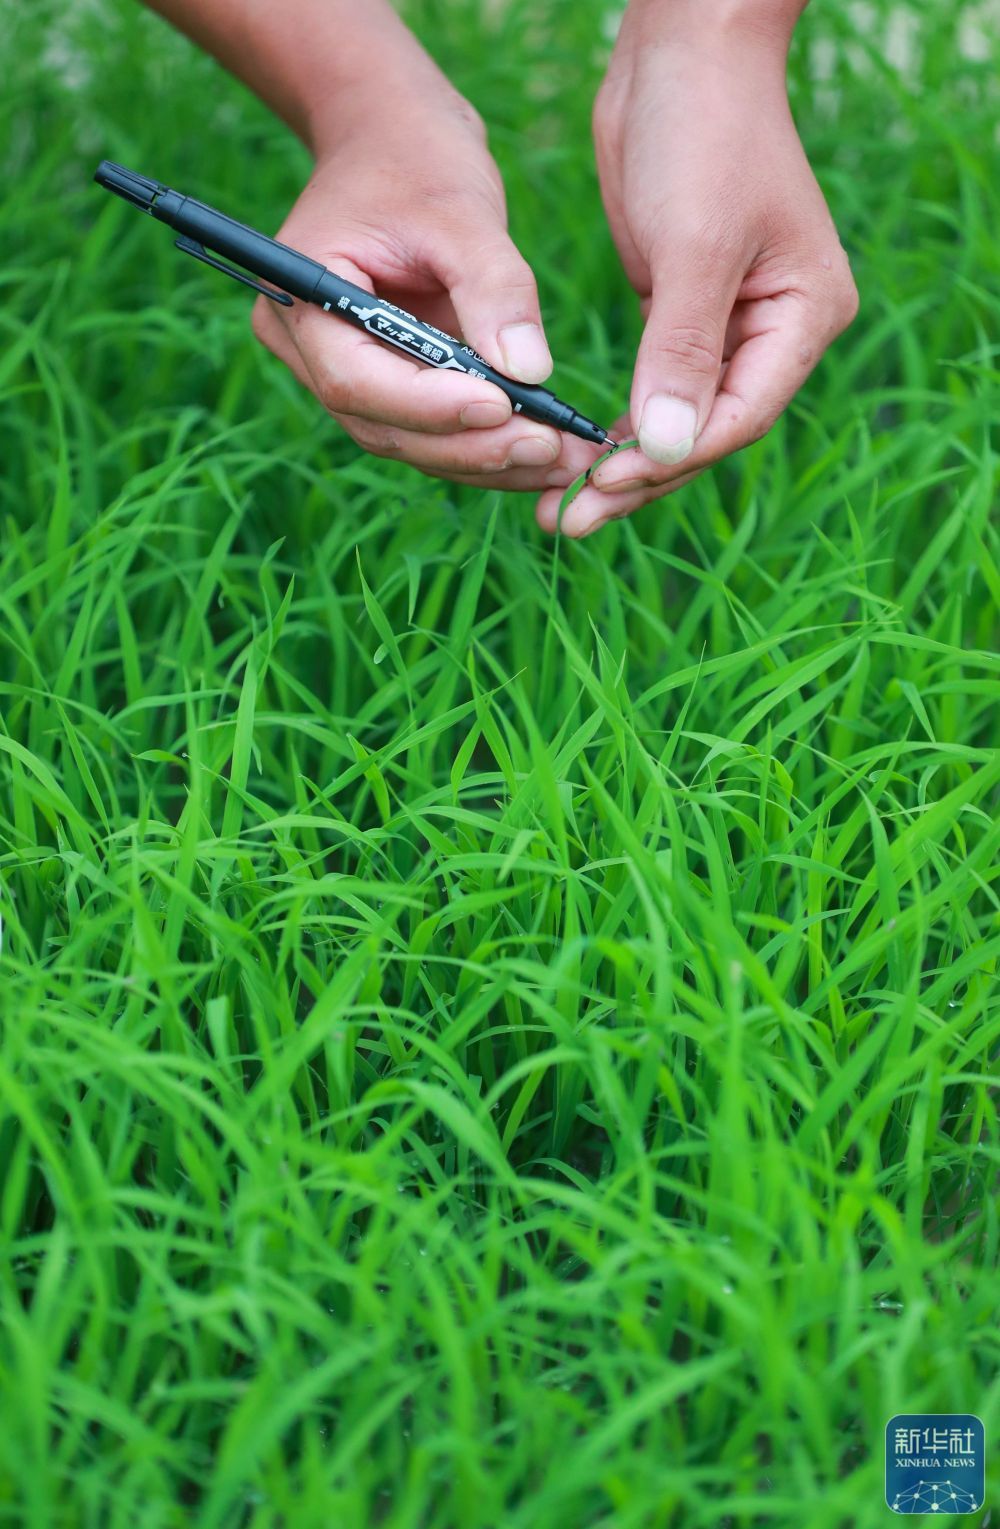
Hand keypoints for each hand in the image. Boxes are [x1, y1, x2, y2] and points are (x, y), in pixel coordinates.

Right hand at [252, 83, 596, 492]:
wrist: (392, 135)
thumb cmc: (416, 156)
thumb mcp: (462, 209)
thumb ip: (493, 288)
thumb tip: (529, 373)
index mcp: (302, 294)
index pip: (357, 379)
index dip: (430, 406)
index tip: (504, 407)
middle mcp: (307, 348)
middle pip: (383, 425)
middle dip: (470, 445)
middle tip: (551, 449)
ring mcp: (342, 371)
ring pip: (409, 441)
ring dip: (486, 460)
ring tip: (562, 459)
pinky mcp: (384, 383)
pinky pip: (429, 430)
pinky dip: (485, 445)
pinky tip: (544, 450)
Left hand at [536, 0, 858, 537]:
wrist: (680, 53)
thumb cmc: (702, 133)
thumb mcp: (694, 244)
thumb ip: (681, 351)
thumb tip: (663, 450)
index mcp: (803, 316)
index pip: (738, 416)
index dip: (671, 458)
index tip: (604, 484)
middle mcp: (773, 330)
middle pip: (704, 432)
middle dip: (638, 481)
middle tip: (566, 522)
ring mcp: (728, 323)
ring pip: (675, 419)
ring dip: (621, 465)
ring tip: (560, 511)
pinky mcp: (680, 310)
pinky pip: (653, 387)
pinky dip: (620, 423)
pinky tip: (580, 458)